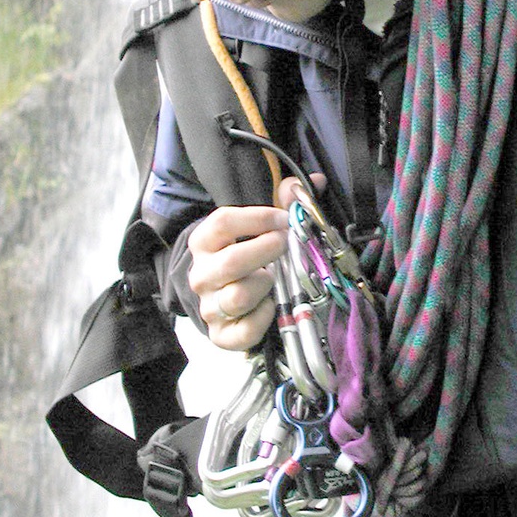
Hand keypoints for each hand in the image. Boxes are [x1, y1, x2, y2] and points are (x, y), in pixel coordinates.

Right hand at [187, 204, 288, 350]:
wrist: (219, 294)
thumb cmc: (243, 253)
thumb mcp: (256, 226)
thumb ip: (283, 201)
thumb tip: (316, 182)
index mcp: (204, 243)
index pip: (223, 223)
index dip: (258, 218)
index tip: (284, 218)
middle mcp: (201, 275)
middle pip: (232, 262)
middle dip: (267, 250)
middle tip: (286, 244)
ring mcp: (210, 306)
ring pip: (239, 297)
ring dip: (265, 285)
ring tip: (273, 277)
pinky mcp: (221, 335)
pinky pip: (245, 331)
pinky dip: (263, 319)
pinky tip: (270, 305)